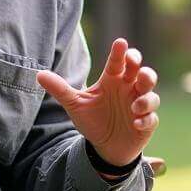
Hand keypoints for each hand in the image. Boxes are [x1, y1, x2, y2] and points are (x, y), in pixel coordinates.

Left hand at [36, 38, 159, 166]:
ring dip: (146, 96)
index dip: (121, 52)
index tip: (120, 43)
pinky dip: (146, 119)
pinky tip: (136, 123)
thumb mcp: (75, 104)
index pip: (118, 62)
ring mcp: (139, 105)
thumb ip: (60, 89)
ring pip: (151, 94)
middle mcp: (128, 88)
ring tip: (135, 105)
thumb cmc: (93, 120)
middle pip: (142, 72)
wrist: (104, 147)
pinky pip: (151, 118)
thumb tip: (38, 74)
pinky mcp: (147, 122)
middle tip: (136, 65)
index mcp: (113, 80)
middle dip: (142, 67)